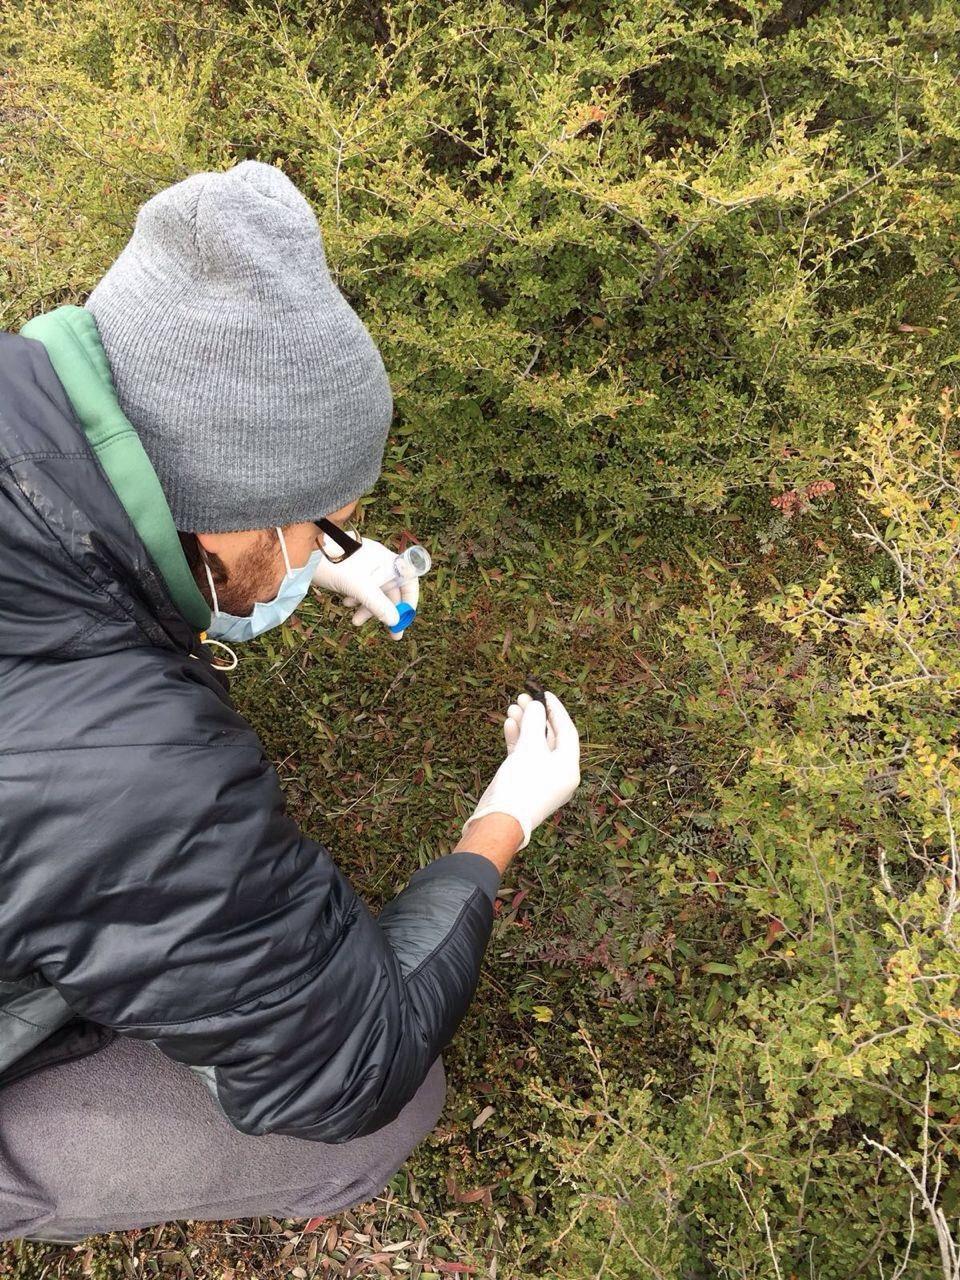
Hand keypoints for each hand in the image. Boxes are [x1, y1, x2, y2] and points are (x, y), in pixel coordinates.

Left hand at [311, 534, 419, 639]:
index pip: (410, 579)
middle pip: (393, 591)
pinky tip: (346, 603)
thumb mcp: (358, 587)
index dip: (410, 600)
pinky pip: (363, 590)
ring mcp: (366, 567)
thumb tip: (395, 622)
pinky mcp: (352, 572)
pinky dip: (358, 601)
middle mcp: (379, 562)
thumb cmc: (332, 564)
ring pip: (376, 593)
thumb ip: (377, 605)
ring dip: (370, 609)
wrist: (302, 553)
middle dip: (390, 612)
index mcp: (386, 560)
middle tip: (393, 634)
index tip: (406, 618)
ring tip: (356, 621)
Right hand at [462, 691, 580, 850]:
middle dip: (536, 716)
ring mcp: (541, 778)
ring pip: (535, 745)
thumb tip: (536, 705)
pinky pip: (524, 756)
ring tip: (512, 707)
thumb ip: (533, 723)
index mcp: (569, 767)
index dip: (556, 710)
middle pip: (550, 737)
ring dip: (524, 725)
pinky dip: (517, 740)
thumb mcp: (530, 749)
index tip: (545, 693)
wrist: (500, 819)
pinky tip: (509, 724)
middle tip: (523, 697)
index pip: (567, 731)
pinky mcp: (524, 782)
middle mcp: (559, 773)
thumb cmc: (521, 784)